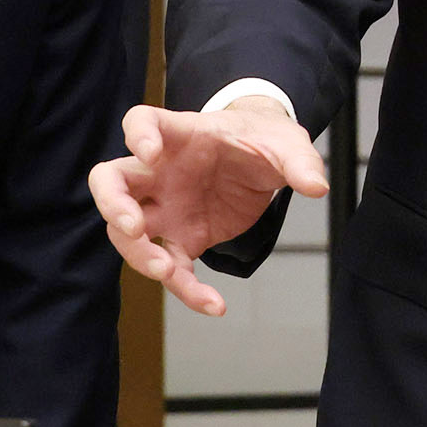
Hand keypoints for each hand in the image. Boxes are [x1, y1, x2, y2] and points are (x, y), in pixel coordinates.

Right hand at [88, 98, 328, 316]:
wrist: (267, 161)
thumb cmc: (264, 141)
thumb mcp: (287, 144)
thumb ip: (300, 162)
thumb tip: (317, 186)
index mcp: (182, 135)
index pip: (141, 121)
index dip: (137, 134)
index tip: (148, 151)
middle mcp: (162, 172)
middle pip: (110, 181)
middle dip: (113, 205)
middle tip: (133, 226)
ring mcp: (167, 208)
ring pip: (127, 233)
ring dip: (139, 256)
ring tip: (169, 273)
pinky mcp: (184, 239)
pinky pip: (173, 269)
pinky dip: (187, 291)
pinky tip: (213, 305)